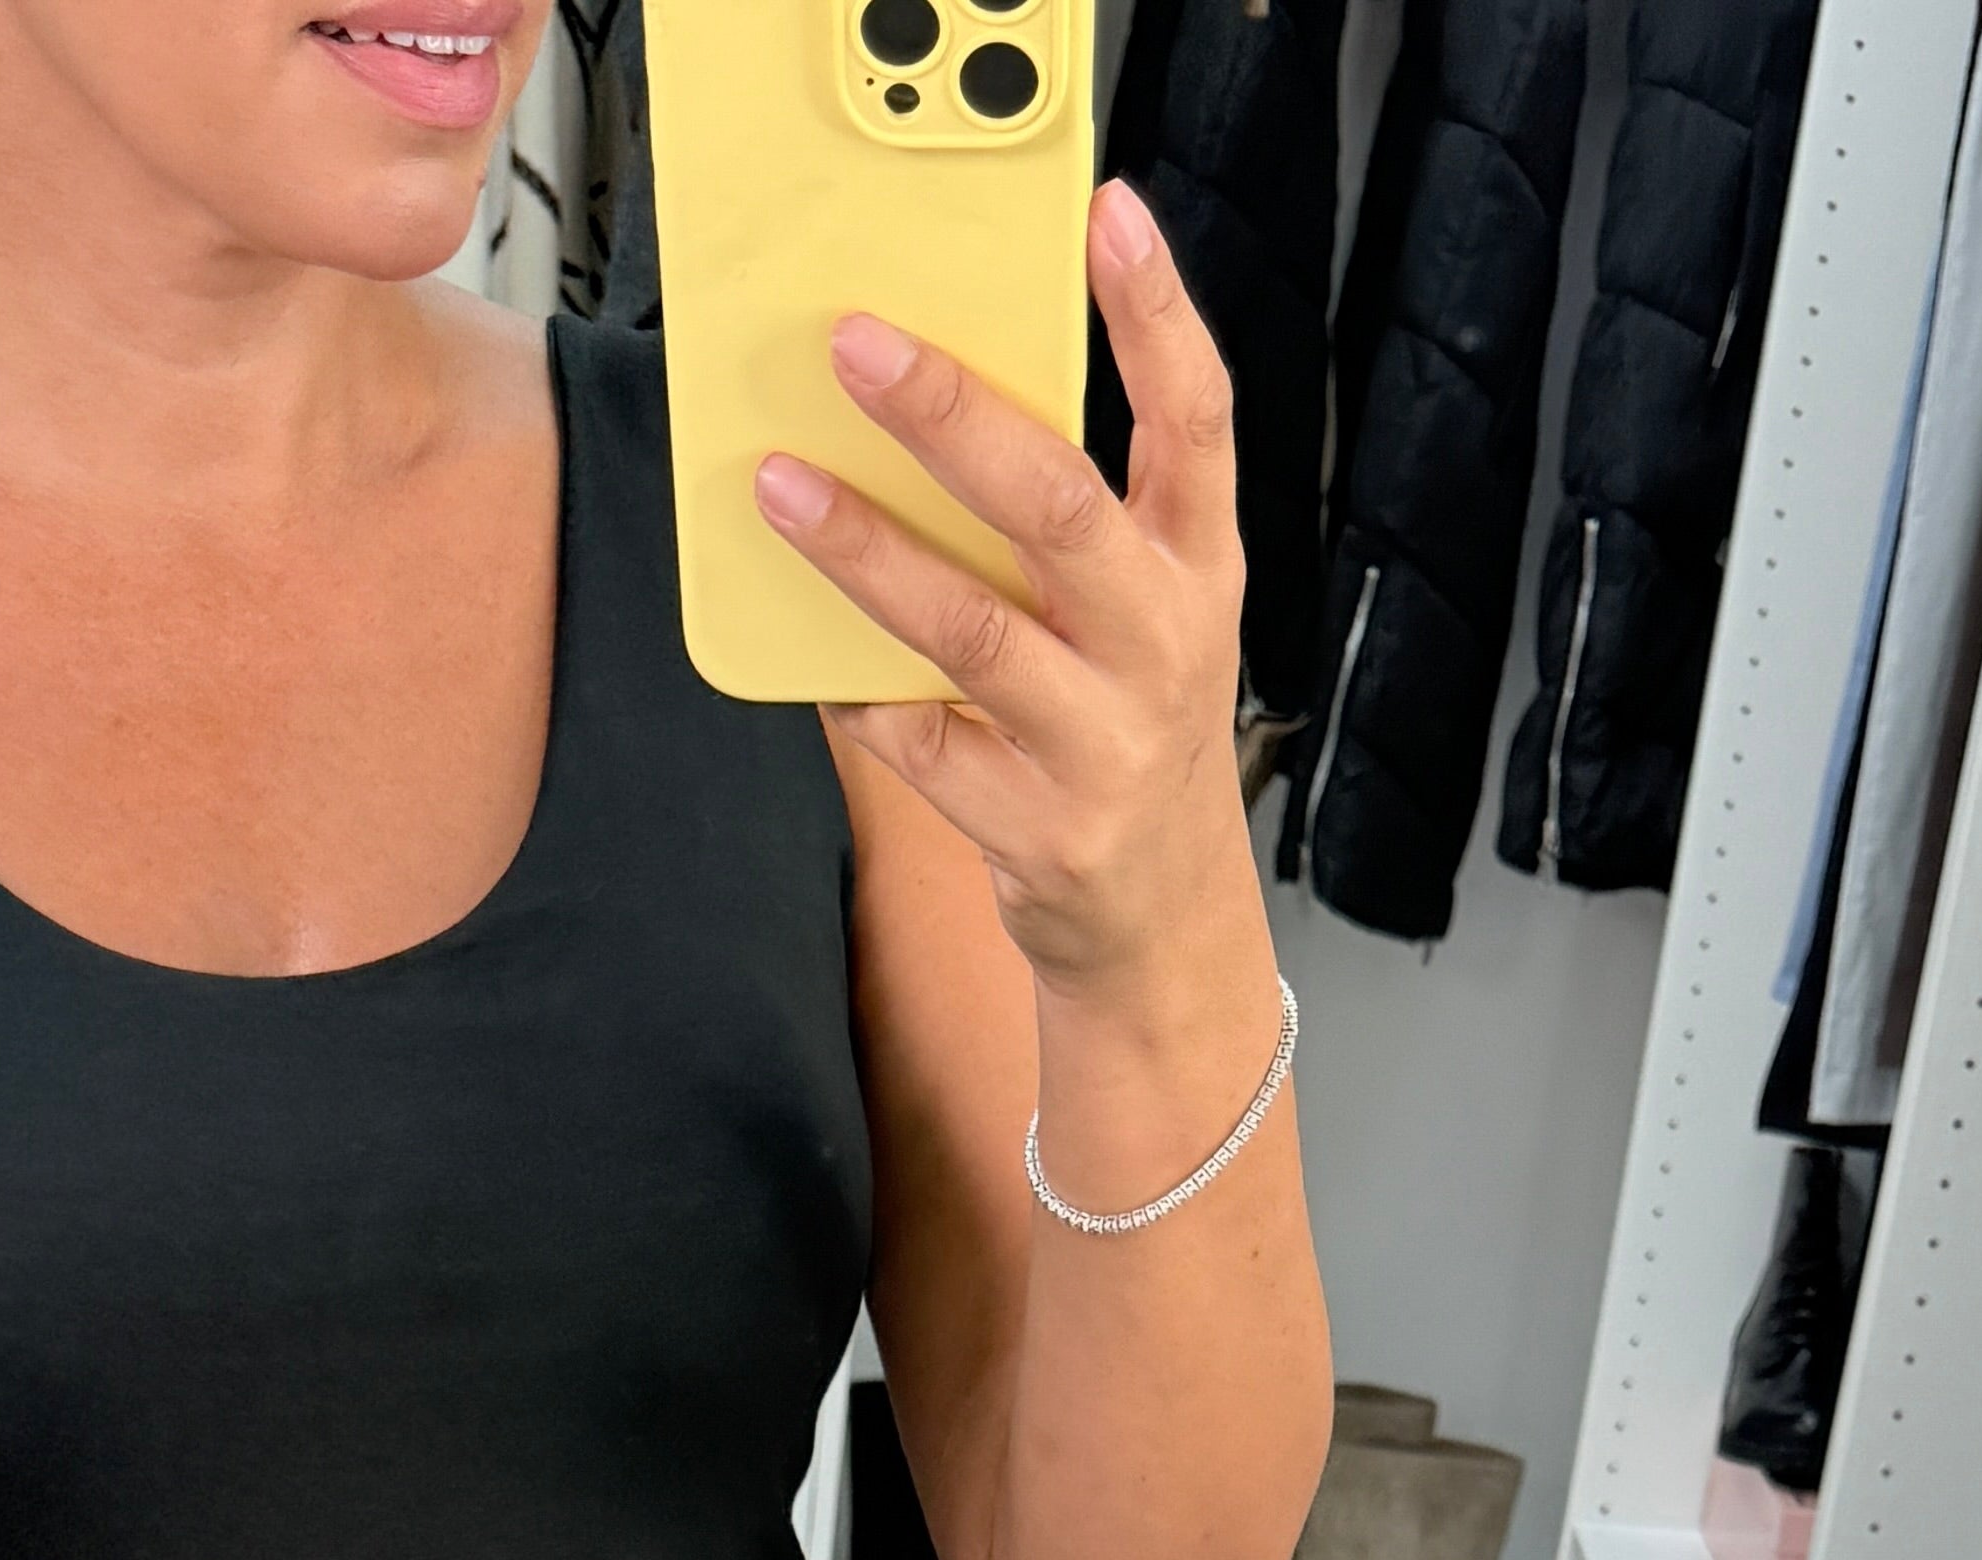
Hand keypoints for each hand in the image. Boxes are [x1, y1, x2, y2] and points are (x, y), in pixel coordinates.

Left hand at [754, 181, 1257, 1025]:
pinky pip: (920, 745)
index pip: (1197, 418)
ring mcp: (1104, 744)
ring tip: (781, 486)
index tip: (1107, 214)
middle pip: (1060, 508)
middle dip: (955, 418)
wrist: (1161, 923)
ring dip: (866, 551)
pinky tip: (805, 655)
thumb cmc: (1129, 727)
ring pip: (972, 631)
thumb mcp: (1144, 612)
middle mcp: (1164, 646)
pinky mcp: (1039, 830)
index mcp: (1199, 569)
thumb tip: (933, 402)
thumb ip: (1076, 518)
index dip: (1157, 313)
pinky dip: (857, 694)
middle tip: (858, 345)